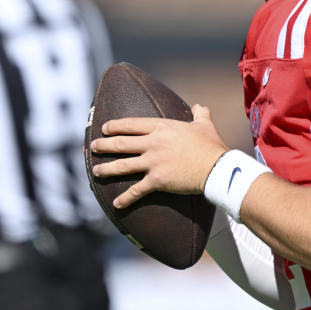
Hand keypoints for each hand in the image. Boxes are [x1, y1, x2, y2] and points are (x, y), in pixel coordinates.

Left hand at [90, 104, 229, 208]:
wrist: (217, 168)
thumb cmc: (212, 145)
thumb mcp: (205, 125)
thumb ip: (200, 114)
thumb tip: (199, 106)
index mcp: (163, 128)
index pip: (132, 124)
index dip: (116, 126)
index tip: (105, 128)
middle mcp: (153, 143)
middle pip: (122, 143)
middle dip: (104, 145)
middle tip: (93, 146)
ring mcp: (153, 162)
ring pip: (123, 165)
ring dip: (107, 169)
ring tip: (96, 172)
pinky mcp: (157, 180)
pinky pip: (136, 190)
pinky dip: (125, 198)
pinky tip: (116, 203)